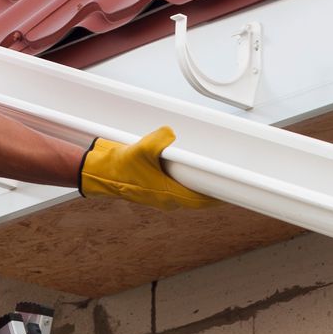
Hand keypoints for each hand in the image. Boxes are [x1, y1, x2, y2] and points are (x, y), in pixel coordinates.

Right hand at [78, 127, 219, 210]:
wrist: (100, 172)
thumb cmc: (120, 166)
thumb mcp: (141, 149)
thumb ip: (159, 140)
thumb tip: (170, 134)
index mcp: (167, 194)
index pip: (200, 200)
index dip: (217, 196)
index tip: (231, 191)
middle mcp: (166, 199)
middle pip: (196, 197)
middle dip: (210, 190)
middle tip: (224, 179)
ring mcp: (160, 196)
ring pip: (187, 193)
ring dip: (198, 186)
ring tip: (210, 174)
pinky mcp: (154, 190)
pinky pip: (177, 188)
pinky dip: (185, 181)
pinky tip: (187, 170)